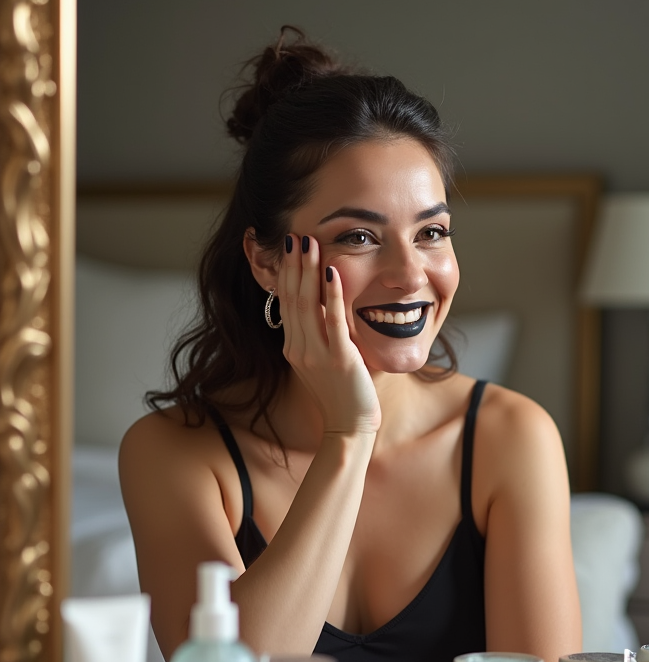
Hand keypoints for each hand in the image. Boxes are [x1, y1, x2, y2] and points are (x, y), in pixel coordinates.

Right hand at [277, 234, 379, 435]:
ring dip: (307, 271)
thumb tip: (321, 307)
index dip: (286, 273)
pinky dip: (332, 295)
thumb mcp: (321, 360)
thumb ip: (318, 335)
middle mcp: (299, 348)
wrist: (348, 427)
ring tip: (308, 243)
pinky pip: (333, 322)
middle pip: (292, 298)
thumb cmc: (341, 393)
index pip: (285, 302)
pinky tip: (332, 272)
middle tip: (294, 235)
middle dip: (293, 264)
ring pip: (307, 305)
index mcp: (293, 347)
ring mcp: (317, 354)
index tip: (288, 247)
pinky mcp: (340, 359)